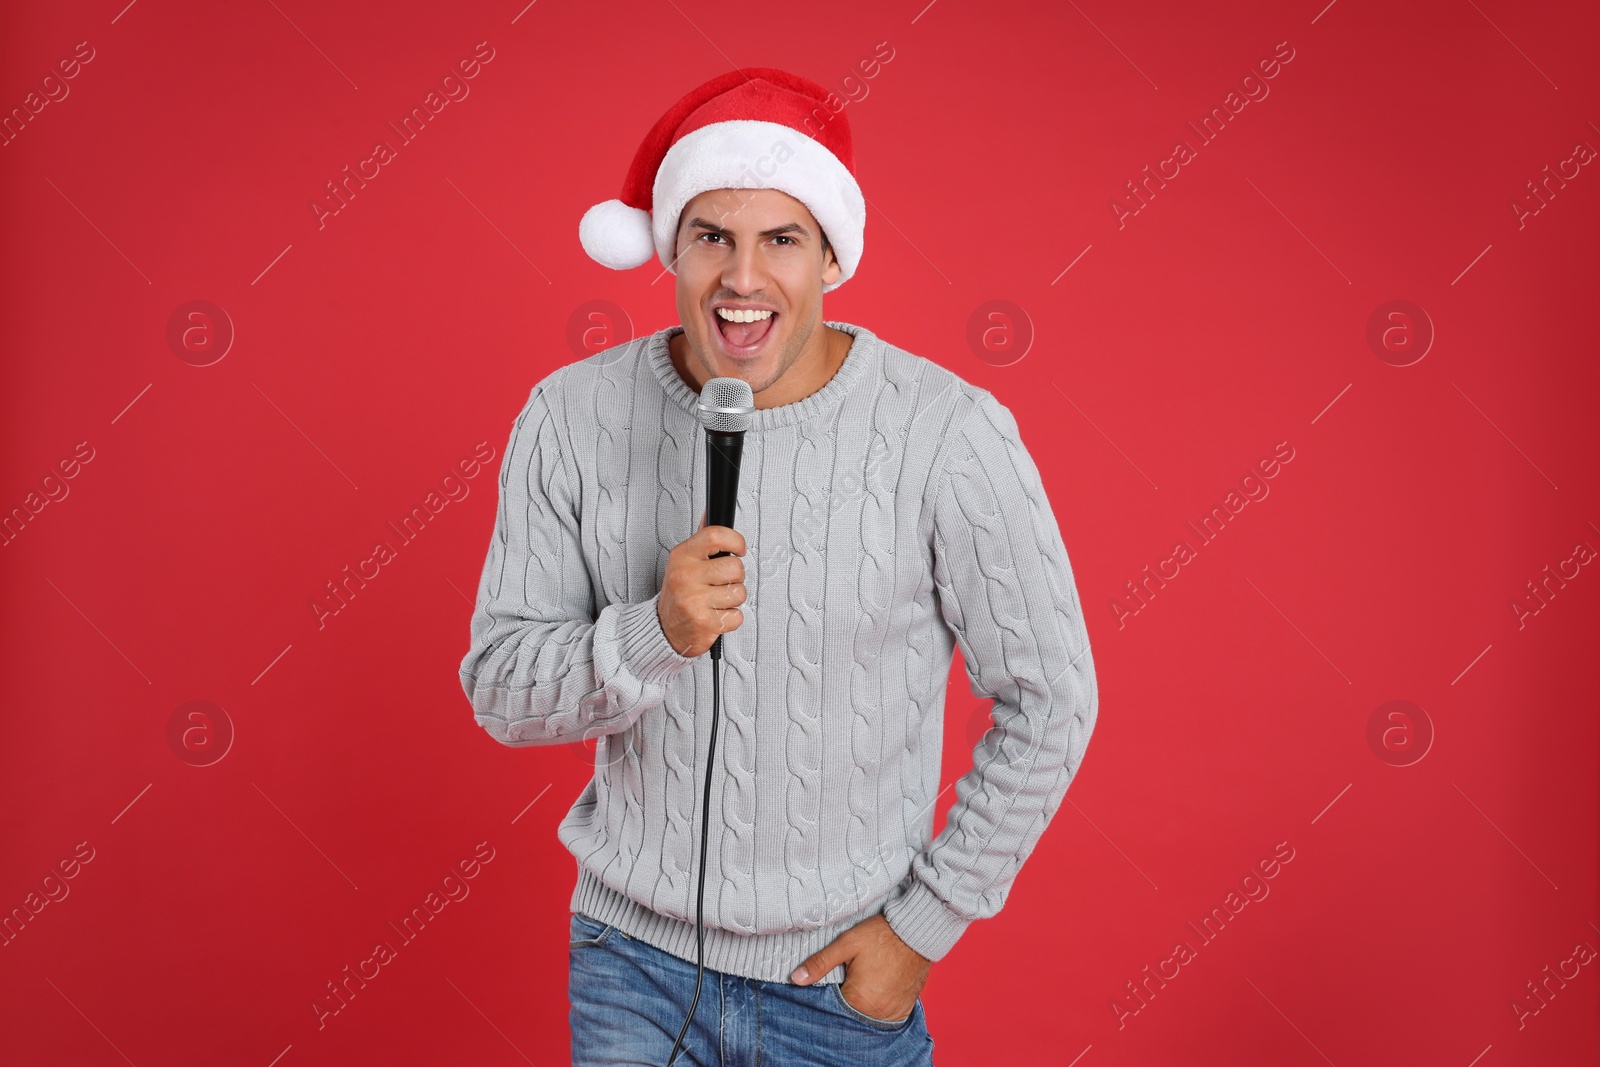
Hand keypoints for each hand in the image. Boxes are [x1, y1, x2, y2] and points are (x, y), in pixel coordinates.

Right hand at [657, 510, 746, 657]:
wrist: (664, 626)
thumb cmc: (679, 591)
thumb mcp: (684, 560)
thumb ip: (702, 538)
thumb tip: (711, 512)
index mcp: (683, 555)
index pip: (715, 535)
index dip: (735, 540)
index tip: (740, 548)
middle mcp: (686, 576)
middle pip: (735, 567)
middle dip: (735, 577)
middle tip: (722, 582)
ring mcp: (694, 600)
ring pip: (739, 592)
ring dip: (733, 599)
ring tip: (716, 600)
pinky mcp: (704, 622)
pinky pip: (737, 616)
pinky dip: (731, 618)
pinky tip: (716, 614)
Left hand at [790, 914, 931, 1022]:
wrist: (917, 932)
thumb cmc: (881, 935)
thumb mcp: (846, 944)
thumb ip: (820, 963)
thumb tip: (795, 979)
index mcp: (858, 1000)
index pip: (832, 1009)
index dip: (828, 996)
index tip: (832, 980)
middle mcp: (876, 1012)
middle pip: (850, 1013)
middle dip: (845, 999)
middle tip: (849, 977)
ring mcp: (892, 1012)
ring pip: (867, 1015)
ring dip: (862, 1003)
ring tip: (864, 981)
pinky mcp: (904, 1008)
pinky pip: (884, 1014)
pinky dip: (878, 1005)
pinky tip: (876, 987)